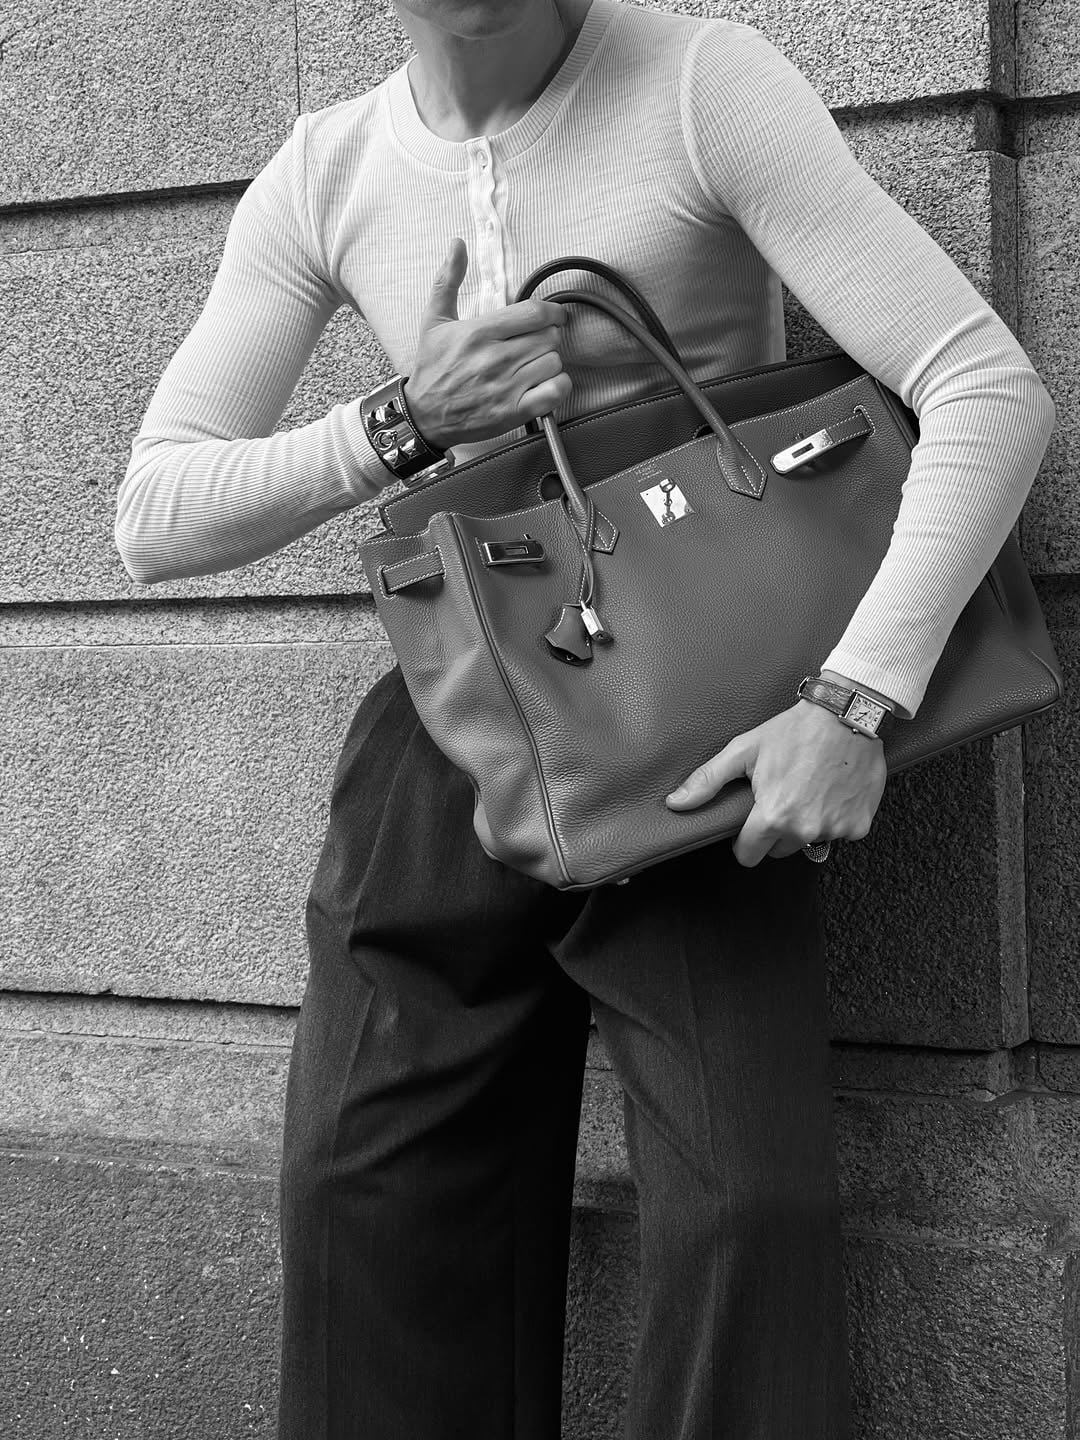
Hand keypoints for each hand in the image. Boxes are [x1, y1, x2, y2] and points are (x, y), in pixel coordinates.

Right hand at [403, 238, 572, 450]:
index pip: (534, 312)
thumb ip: (448, 280)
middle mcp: (495, 358)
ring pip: (554, 362)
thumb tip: (457, 244)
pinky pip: (555, 392)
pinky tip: (545, 384)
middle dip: (549, 336)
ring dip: (551, 361)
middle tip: (539, 342)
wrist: (424, 415)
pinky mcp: (514, 412)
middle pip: (549, 336)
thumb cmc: (432, 368)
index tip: (554, 315)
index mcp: (479, 332)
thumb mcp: (434, 320)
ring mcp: (506, 387)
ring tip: (536, 364)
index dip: (553, 311)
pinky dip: (558, 386)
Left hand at [664, 700, 886, 866]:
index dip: (745, 839)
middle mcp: (806, 829)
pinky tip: (831, 791)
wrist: (846, 714)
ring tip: (808, 789)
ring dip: (806, 824)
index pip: (749, 855)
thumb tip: (675, 804)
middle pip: (779, 851)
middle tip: (780, 797)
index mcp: (774, 816)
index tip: (750, 821)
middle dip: (775, 831)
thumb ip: (708, 781)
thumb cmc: (794, 730)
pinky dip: (836, 818)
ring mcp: (836, 829)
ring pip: (809, 842)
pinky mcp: (860, 825)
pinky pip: (840, 834)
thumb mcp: (744, 750)